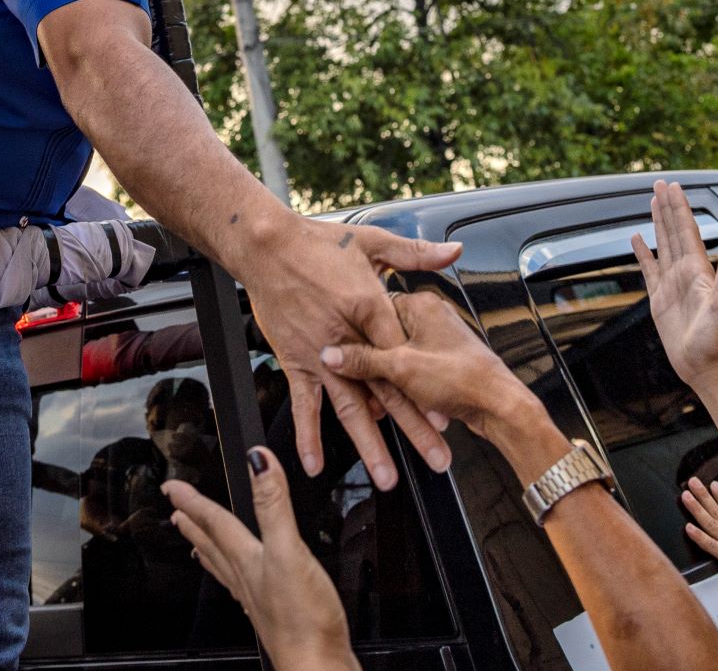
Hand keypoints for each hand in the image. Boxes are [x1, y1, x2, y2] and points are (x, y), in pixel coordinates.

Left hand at [163, 448, 359, 670]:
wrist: (315, 667)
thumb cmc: (302, 620)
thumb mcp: (289, 550)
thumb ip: (274, 505)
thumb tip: (258, 461)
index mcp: (246, 558)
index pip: (213, 521)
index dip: (193, 499)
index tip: (172, 486)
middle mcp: (246, 578)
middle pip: (212, 545)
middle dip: (193, 524)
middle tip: (175, 511)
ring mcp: (257, 599)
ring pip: (224, 567)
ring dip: (208, 550)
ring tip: (196, 544)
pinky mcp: (274, 614)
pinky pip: (243, 587)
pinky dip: (235, 576)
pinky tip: (243, 582)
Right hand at [242, 219, 460, 487]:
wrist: (266, 246)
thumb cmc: (317, 242)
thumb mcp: (372, 242)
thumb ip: (415, 253)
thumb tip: (452, 251)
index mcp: (371, 307)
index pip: (407, 357)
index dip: (428, 389)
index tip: (447, 416)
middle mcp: (348, 338)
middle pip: (388, 392)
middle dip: (414, 429)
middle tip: (436, 459)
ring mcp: (320, 355)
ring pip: (351, 406)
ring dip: (369, 444)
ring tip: (386, 476)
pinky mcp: (296, 361)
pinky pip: (304, 404)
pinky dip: (308, 435)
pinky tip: (314, 464)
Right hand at [320, 290, 544, 451]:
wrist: (500, 406)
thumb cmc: (462, 378)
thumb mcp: (403, 367)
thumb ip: (364, 360)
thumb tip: (331, 354)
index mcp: (420, 305)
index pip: (374, 309)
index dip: (354, 336)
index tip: (339, 354)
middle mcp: (428, 318)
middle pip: (383, 337)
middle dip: (368, 364)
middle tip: (355, 382)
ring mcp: (434, 341)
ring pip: (395, 358)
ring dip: (384, 382)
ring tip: (375, 406)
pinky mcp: (439, 364)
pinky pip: (409, 372)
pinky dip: (399, 388)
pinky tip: (392, 406)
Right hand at [630, 182, 717, 387]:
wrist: (706, 367)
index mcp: (699, 269)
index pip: (687, 230)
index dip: (679, 207)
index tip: (672, 186)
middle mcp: (686, 271)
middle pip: (674, 231)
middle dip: (667, 207)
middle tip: (659, 184)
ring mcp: (672, 283)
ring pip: (663, 245)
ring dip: (657, 223)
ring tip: (652, 203)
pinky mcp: (659, 298)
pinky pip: (648, 268)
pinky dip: (642, 252)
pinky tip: (637, 240)